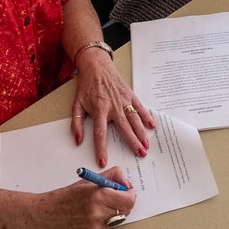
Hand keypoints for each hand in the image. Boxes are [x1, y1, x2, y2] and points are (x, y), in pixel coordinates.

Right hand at [35, 166, 136, 228]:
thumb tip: (126, 182)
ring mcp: (95, 228)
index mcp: (97, 196)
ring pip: (117, 220)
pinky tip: (88, 218)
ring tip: (97, 207)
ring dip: (113, 213)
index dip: (129, 194)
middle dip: (124, 203)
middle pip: (126, 210)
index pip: (128, 198)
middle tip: (116, 198)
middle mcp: (98, 213)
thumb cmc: (62, 198)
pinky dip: (102, 223)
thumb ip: (109, 178)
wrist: (41, 218)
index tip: (126, 191)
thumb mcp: (86, 182)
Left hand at [71, 50, 154, 166]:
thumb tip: (78, 140)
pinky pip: (140, 107)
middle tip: (140, 154)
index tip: (103, 162)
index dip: (101, 149)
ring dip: (141, 132)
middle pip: (124, 128)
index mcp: (99, 110)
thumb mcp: (76, 104)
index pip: (100, 134)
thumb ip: (76, 123)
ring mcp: (123, 100)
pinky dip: (146, 116)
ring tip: (146, 144)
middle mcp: (113, 106)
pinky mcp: (130, 94)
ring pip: (134, 119)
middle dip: (132, 142)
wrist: (96, 66)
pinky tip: (152, 125)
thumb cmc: (86, 86)